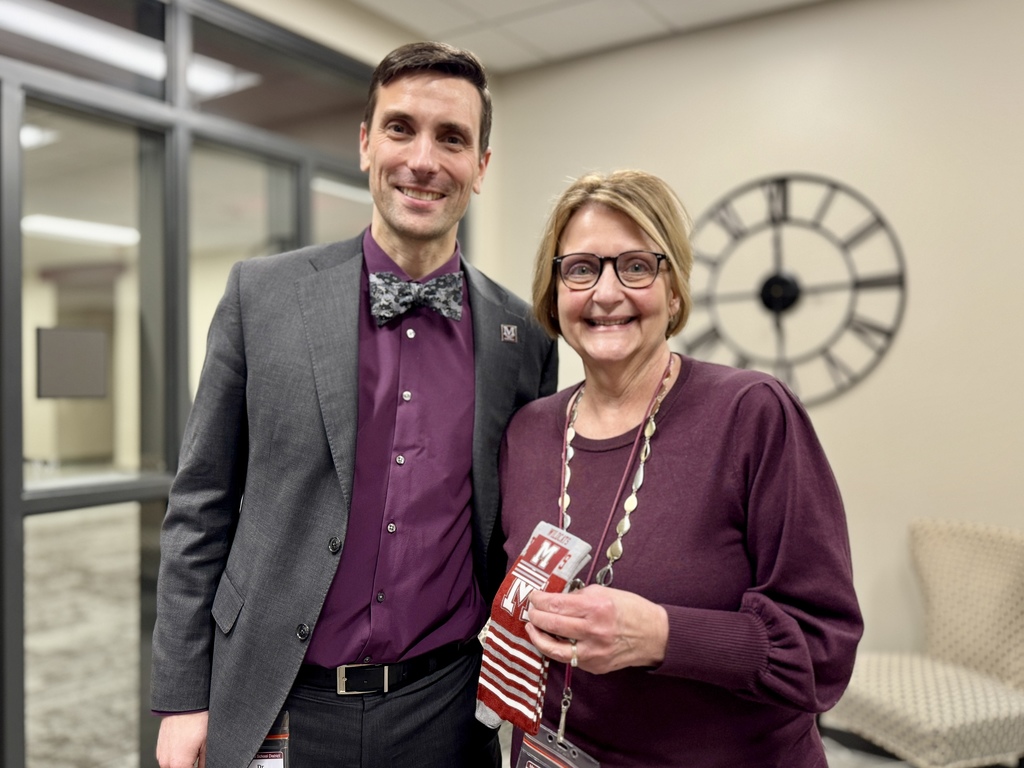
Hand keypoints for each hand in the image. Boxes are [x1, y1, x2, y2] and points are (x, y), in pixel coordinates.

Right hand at [156, 711, 208, 767]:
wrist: (184, 702)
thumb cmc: (197, 720)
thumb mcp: (207, 744)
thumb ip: (204, 763)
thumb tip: (205, 767)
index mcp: (178, 764)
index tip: (202, 763)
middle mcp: (166, 761)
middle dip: (190, 765)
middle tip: (199, 755)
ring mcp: (161, 754)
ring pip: (173, 766)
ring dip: (183, 763)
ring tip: (194, 749)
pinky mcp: (160, 747)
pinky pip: (169, 758)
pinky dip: (177, 756)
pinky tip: (187, 745)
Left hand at [525, 584, 667, 673]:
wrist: (655, 636)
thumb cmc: (633, 611)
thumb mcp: (607, 593)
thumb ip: (580, 595)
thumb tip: (558, 599)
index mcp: (597, 608)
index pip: (557, 604)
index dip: (540, 600)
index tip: (533, 596)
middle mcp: (594, 631)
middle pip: (552, 624)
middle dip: (535, 615)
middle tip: (530, 610)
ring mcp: (593, 652)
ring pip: (553, 648)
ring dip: (538, 637)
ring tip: (532, 628)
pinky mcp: (594, 666)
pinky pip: (568, 658)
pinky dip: (556, 648)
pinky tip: (551, 639)